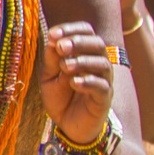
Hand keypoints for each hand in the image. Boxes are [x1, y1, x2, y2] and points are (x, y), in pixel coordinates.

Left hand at [39, 21, 114, 144]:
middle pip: (97, 43)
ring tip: (65, 67)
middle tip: (61, 47)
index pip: (85, 31)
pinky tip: (74, 83)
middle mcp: (97, 62)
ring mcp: (103, 80)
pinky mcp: (104, 98)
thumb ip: (51, 59)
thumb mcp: (48, 77)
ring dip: (82, 61)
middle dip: (78, 42)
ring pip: (102, 63)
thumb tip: (53, 39)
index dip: (71, 29)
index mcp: (84, 52)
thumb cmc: (60, 97)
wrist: (68, 126)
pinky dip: (88, 82)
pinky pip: (102, 86)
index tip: (53, 34)